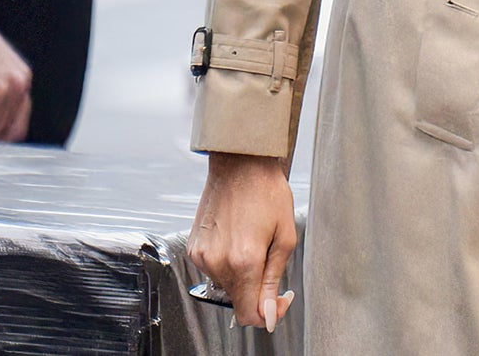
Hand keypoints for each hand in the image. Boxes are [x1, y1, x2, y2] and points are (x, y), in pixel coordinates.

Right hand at [190, 153, 297, 331]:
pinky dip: (227, 262)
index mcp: (244, 260)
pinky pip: (213, 269)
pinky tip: (236, 238)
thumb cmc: (266, 192)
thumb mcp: (285, 236)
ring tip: (252, 242)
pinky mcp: (193, 247)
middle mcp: (218, 261)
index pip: (248, 314)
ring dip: (241, 274)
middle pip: (238, 300)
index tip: (277, 302)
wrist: (239, 164)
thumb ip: (274, 279)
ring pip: (226, 285)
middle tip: (270, 262)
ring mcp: (202, 255)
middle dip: (256, 291)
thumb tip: (269, 311)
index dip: (266, 315)